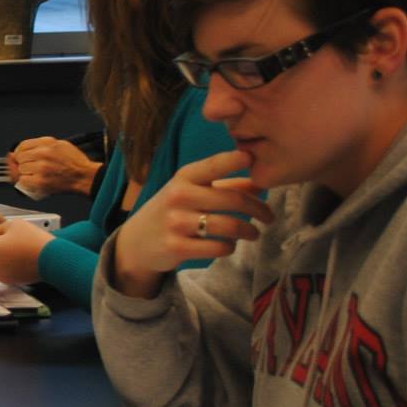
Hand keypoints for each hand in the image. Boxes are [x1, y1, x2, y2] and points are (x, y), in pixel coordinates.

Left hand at [8, 137, 101, 197]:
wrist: (85, 177)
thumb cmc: (75, 163)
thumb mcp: (61, 144)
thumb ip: (43, 145)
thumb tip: (24, 149)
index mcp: (47, 143)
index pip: (23, 145)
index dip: (19, 151)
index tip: (20, 156)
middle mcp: (43, 153)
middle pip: (20, 157)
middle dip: (24, 162)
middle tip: (31, 167)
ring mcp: (41, 168)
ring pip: (21, 169)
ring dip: (26, 173)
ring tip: (35, 174)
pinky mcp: (40, 181)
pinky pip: (23, 181)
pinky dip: (27, 182)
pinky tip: (34, 181)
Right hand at [109, 149, 274, 297]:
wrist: (136, 242)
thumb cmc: (173, 210)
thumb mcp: (192, 191)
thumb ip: (225, 185)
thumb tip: (261, 183)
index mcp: (184, 177)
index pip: (213, 165)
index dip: (235, 159)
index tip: (252, 159)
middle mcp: (179, 196)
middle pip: (232, 199)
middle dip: (259, 209)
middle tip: (269, 216)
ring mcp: (176, 222)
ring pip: (229, 226)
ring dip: (249, 231)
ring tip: (254, 233)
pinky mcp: (177, 247)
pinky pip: (218, 247)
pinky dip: (229, 247)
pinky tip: (228, 245)